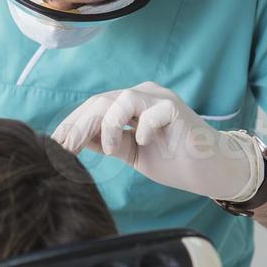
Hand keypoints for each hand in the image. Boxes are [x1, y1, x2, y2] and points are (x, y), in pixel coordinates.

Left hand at [52, 82, 263, 201]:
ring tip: (112, 150)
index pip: (94, 106)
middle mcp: (144, 95)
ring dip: (107, 126)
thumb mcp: (132, 152)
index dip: (73, 124)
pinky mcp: (177, 110)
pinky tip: (141, 142)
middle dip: (80, 126)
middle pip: (101, 101)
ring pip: (121, 99)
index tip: (57, 144)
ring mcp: (160, 100)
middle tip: (68, 148)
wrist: (210, 171)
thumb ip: (109, 142)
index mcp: (131, 104)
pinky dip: (140, 127)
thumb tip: (78, 140)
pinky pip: (151, 111)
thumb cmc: (174, 159)